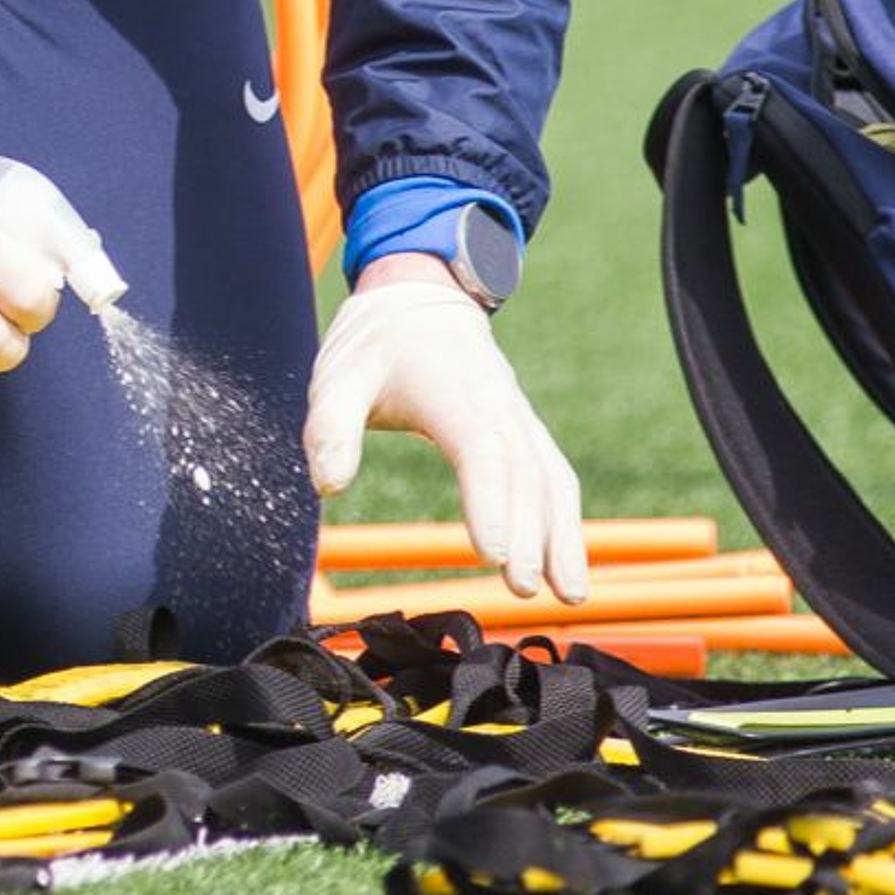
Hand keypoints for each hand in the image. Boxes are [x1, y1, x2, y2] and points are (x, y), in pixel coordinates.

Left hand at [302, 259, 589, 601]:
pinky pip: (553, 475)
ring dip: (561, 535)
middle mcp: (496, 404)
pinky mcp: (524, 430)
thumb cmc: (375, 346)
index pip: (479, 450)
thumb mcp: (338, 377)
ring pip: (549, 476)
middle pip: (522, 472)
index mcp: (451, 390)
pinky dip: (564, 519)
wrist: (418, 298)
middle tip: (522, 588)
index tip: (490, 554)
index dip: (489, 502)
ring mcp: (517, 417)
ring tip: (566, 595)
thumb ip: (330, 428)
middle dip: (529, 534)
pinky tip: (564, 565)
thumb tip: (327, 486)